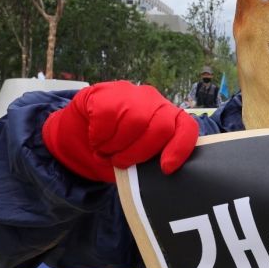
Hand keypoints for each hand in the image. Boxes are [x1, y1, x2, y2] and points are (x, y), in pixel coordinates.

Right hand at [42, 81, 198, 181]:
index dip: (180, 148)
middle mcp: (154, 101)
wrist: (81, 126)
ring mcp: (131, 93)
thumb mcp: (136, 155)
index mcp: (168, 118)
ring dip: (116, 146)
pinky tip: (95, 139)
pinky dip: (99, 136)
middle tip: (120, 162)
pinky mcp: (105, 92)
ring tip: (105, 152)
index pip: (187, 127)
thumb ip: (150, 161)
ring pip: (134, 122)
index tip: (166, 168)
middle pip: (161, 127)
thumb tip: (157, 175)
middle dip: (139, 153)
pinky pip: (107, 117)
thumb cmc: (117, 145)